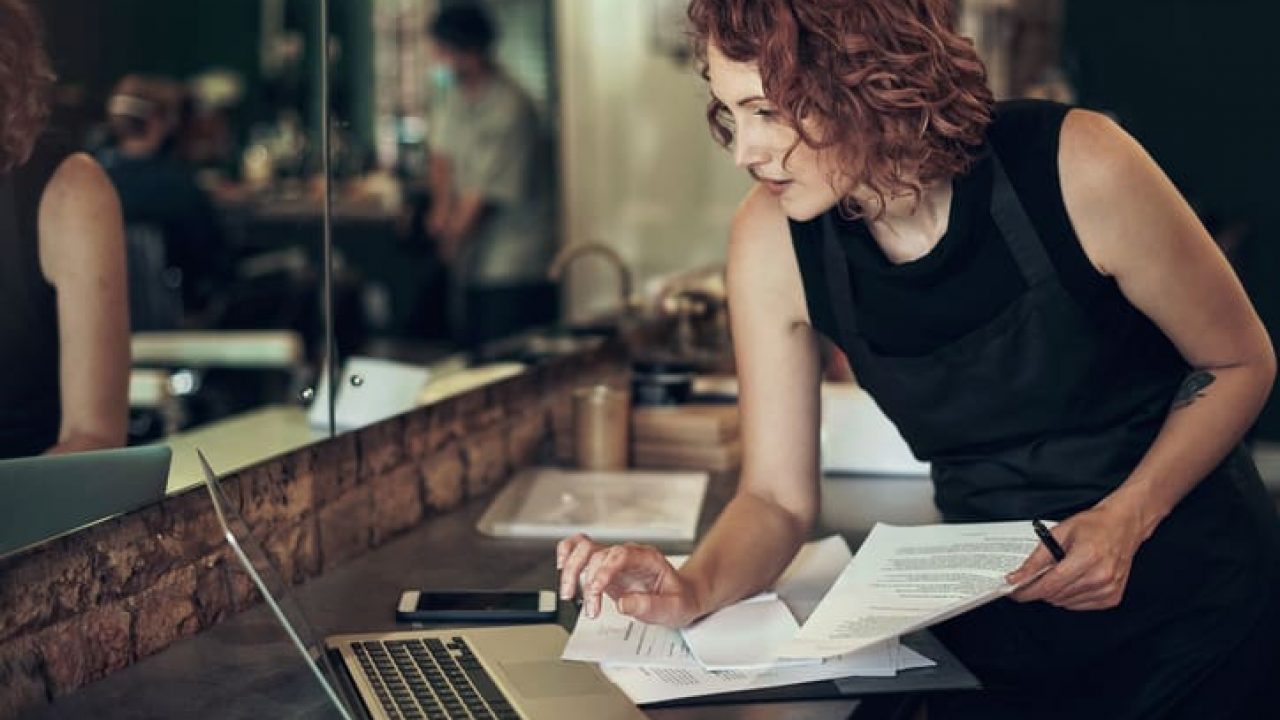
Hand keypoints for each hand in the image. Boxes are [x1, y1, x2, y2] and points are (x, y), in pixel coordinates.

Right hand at [556, 534, 703, 626]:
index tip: (596, 592)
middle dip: (586, 580)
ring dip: (571, 570)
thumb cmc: (679, 599)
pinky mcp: (604, 567)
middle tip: (588, 608)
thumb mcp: (673, 608)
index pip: (619, 555)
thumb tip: (623, 603)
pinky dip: (568, 554)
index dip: (603, 571)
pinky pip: (580, 549)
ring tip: (568, 594)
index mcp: (647, 558)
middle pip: (596, 553)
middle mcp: (628, 554)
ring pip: (583, 549)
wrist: (682, 596)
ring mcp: (614, 559)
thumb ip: (650, 606)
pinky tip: (563, 568)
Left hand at [1006, 502, 1149, 610]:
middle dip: (1038, 589)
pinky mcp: (1112, 597)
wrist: (1122, 526)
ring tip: (1058, 573)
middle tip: (1031, 579)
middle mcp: (1100, 576)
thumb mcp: (1059, 533)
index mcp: (1087, 557)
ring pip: (1065, 603)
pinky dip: (1069, 597)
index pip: (1050, 584)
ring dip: (1054, 593)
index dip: (1028, 591)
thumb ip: (1036, 559)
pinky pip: (1079, 606)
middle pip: (1056, 595)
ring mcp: (1108, 589)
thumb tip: (1017, 577)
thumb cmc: (1093, 526)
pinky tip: (1071, 581)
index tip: (1014, 592)